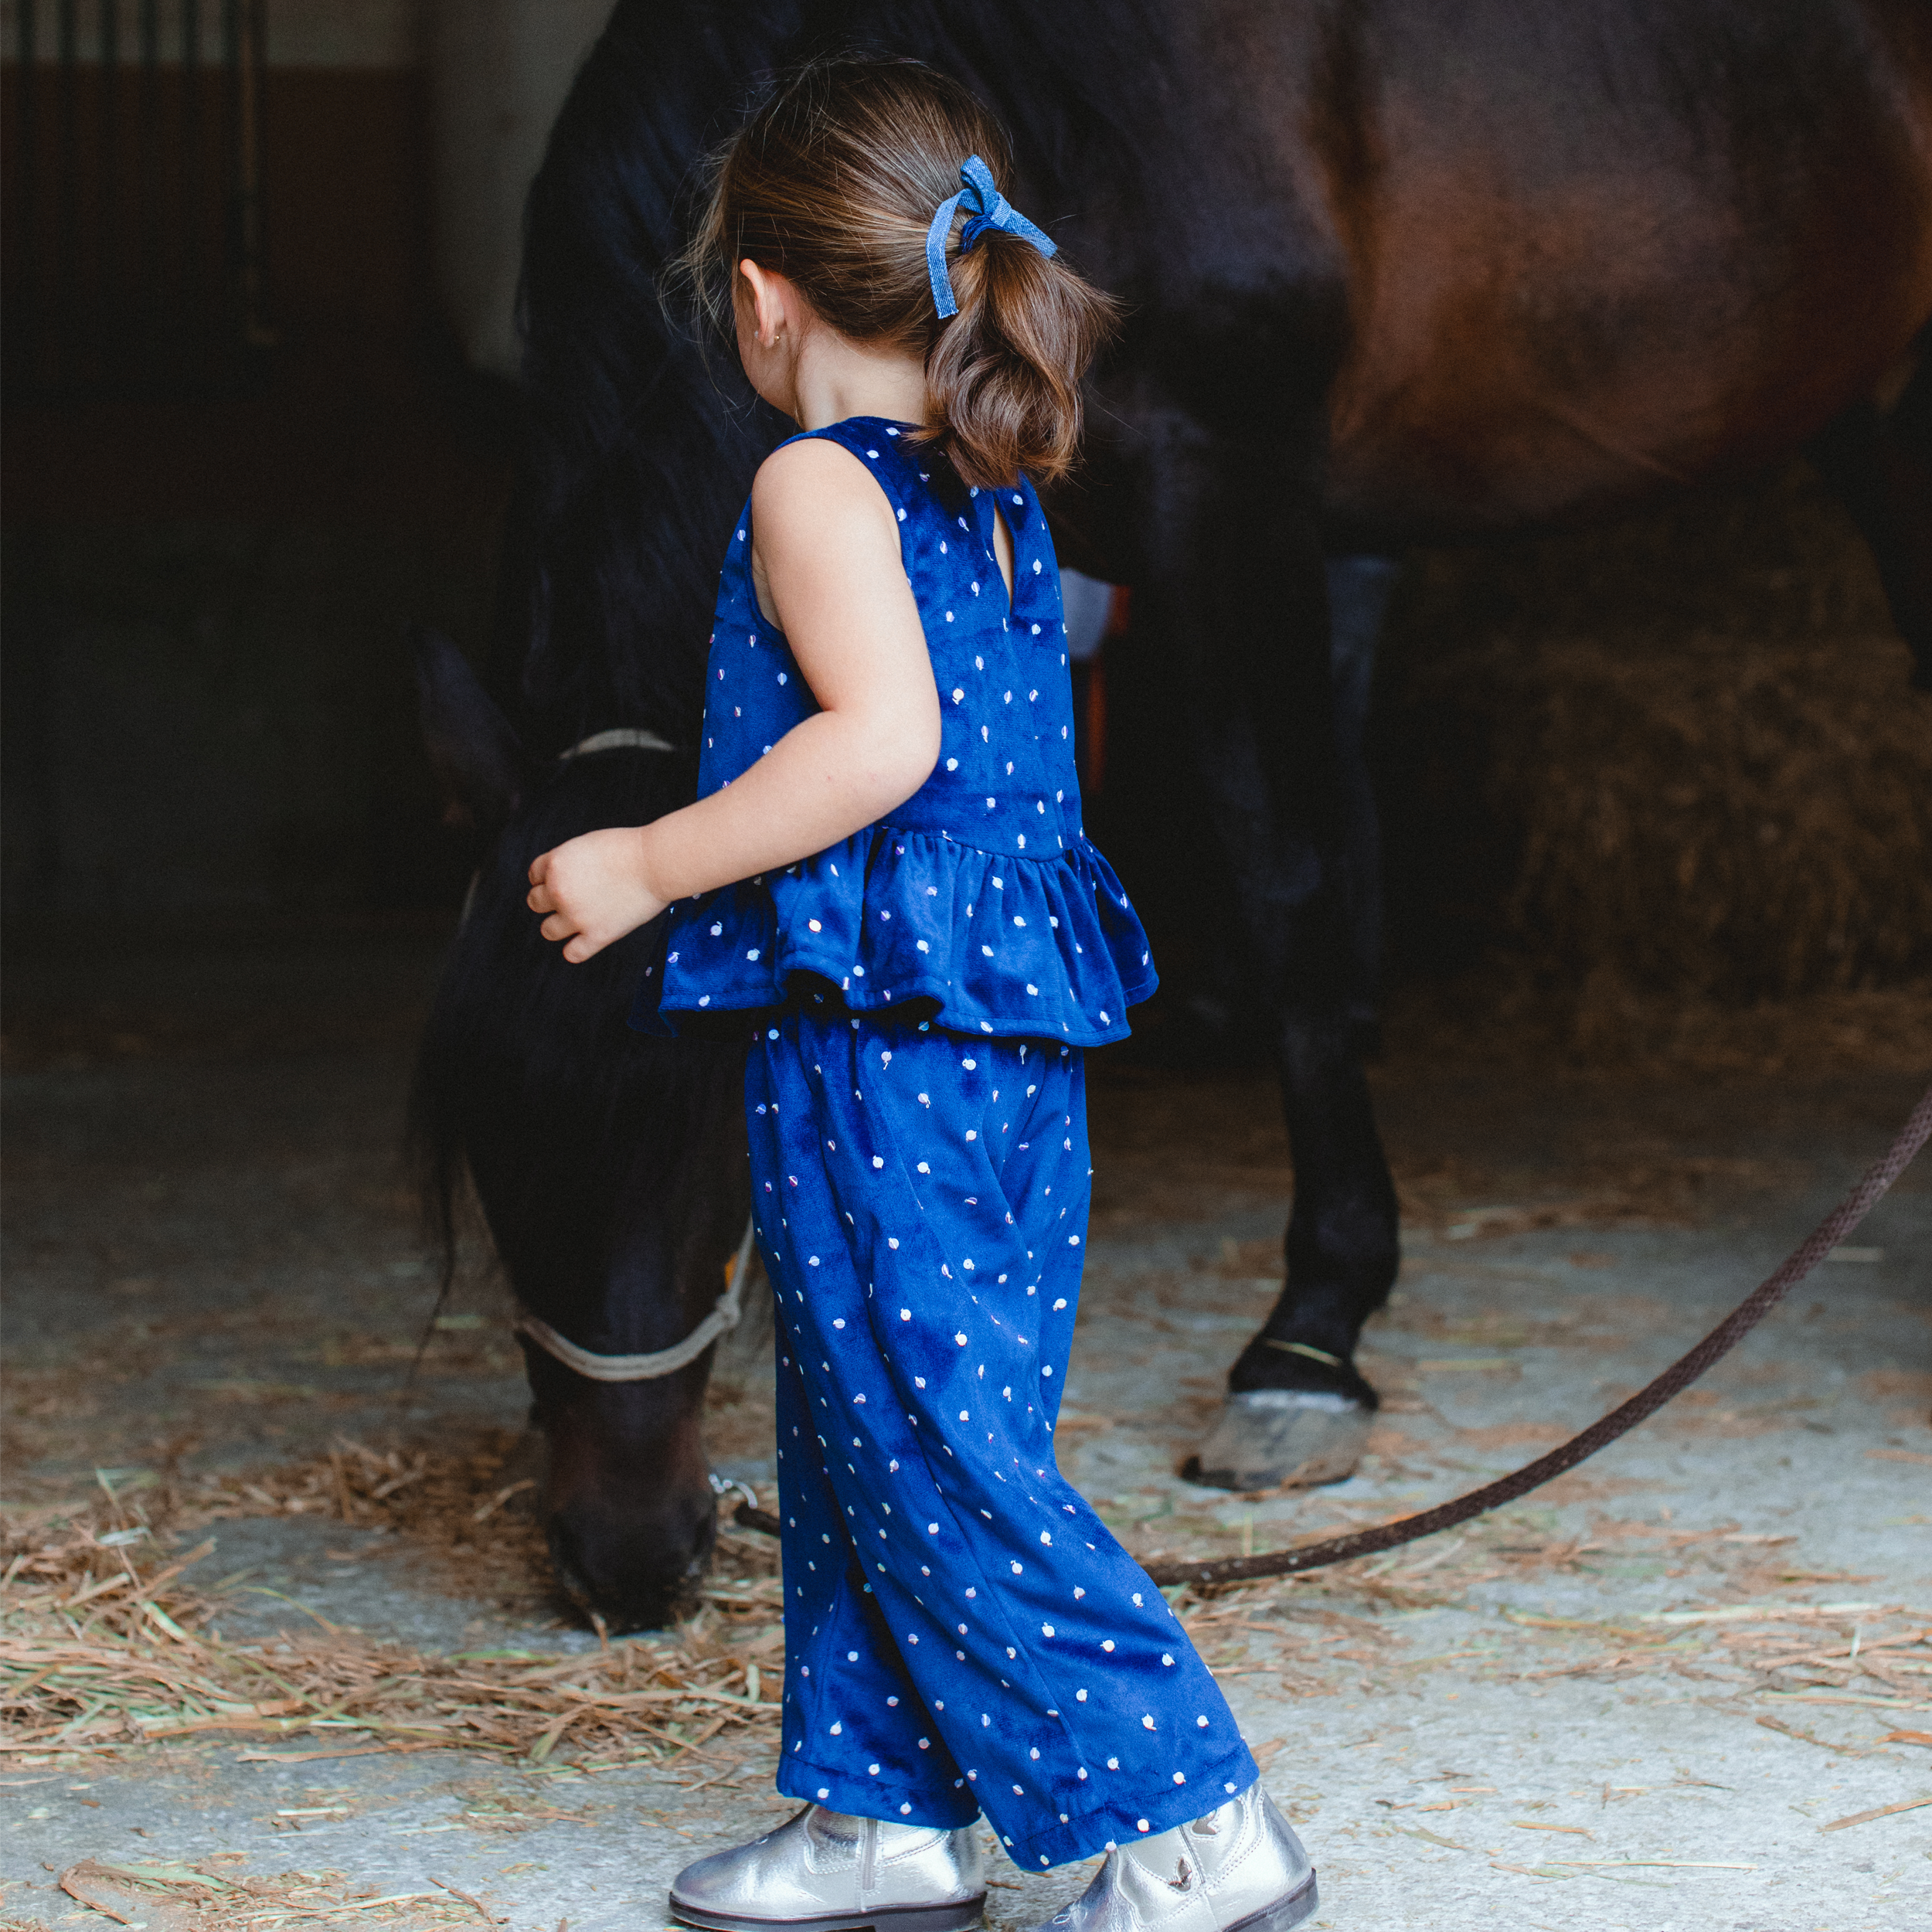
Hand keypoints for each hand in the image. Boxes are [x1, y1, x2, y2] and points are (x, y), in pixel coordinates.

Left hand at [527, 827, 666, 962]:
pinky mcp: (597, 935)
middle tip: (571, 898)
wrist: (657, 864)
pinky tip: (585, 941)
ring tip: (577, 919)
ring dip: (558, 925)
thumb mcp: (586, 845)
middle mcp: (559, 891)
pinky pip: (572, 953)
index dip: (548, 878)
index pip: (534, 876)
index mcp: (555, 864)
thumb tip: (560, 879)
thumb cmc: (629, 849)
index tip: (564, 879)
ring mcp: (577, 916)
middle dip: (549, 900)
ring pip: (548, 930)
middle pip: (536, 902)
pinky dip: (576, 950)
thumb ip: (568, 862)